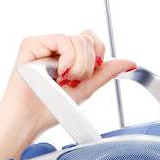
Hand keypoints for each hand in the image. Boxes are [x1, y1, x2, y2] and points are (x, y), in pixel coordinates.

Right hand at [0, 30, 138, 137]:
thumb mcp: (86, 90)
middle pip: (87, 38)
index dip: (98, 56)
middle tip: (72, 81)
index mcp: (67, 55)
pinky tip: (59, 72)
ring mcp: (44, 44)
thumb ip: (106, 74)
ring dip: (78, 66)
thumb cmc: (50, 108)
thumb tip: (130, 63)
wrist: (30, 120)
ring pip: (78, 40)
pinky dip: (68, 59)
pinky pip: (63, 40)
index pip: (92, 40)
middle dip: (88, 66)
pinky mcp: (32, 44)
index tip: (90, 75)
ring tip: (63, 80)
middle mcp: (56, 47)